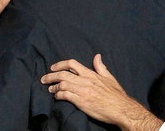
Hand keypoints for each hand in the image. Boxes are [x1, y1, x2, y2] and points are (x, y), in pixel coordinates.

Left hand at [40, 55, 162, 130]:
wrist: (121, 108)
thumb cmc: (116, 94)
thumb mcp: (109, 77)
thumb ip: (101, 67)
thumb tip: (97, 56)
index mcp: (91, 74)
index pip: (72, 64)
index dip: (60, 64)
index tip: (52, 67)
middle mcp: (85, 80)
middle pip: (63, 74)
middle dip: (51, 76)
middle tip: (44, 79)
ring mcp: (83, 91)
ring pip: (62, 84)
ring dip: (53, 87)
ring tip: (50, 89)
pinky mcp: (81, 102)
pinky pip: (65, 96)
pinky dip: (58, 95)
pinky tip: (57, 97)